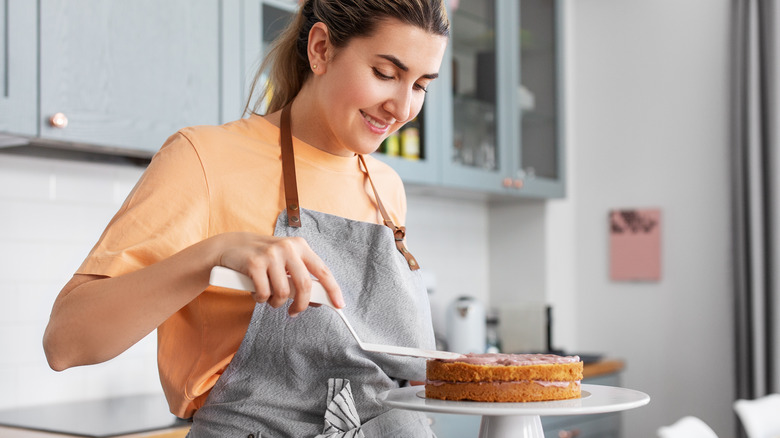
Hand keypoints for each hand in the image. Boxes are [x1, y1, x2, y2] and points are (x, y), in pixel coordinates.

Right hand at [215, 232, 343, 316]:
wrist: (230, 246)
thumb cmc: (263, 258)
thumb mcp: (285, 262)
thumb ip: (300, 277)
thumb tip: (318, 301)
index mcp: (300, 246)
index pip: (322, 270)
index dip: (333, 289)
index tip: (339, 304)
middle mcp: (288, 247)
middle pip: (304, 285)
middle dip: (301, 304)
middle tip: (295, 312)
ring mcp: (270, 254)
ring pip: (283, 293)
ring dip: (276, 302)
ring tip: (270, 298)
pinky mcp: (254, 263)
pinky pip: (264, 293)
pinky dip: (261, 299)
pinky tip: (257, 292)